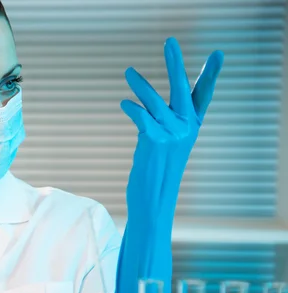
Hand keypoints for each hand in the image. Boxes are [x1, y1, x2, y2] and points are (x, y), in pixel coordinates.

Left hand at [121, 37, 223, 225]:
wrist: (153, 200)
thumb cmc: (156, 171)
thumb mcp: (165, 143)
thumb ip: (162, 122)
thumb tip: (146, 103)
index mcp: (191, 127)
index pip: (203, 96)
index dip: (210, 75)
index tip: (218, 54)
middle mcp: (185, 129)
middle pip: (182, 89)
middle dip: (175, 64)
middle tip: (170, 42)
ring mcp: (172, 135)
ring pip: (155, 102)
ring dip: (140, 85)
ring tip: (128, 71)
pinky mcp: (155, 142)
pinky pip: (142, 118)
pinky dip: (133, 109)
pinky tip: (124, 103)